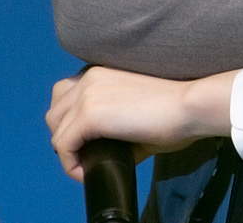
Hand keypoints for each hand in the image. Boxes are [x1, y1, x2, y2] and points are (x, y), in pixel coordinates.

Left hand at [46, 66, 235, 181]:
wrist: (187, 107)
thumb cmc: (171, 112)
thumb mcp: (132, 112)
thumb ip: (108, 124)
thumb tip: (94, 152)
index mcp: (101, 72)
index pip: (65, 95)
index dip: (71, 123)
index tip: (88, 144)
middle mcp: (90, 77)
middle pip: (54, 113)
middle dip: (66, 137)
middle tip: (86, 155)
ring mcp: (88, 94)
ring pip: (56, 130)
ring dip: (68, 152)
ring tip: (87, 165)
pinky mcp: (89, 114)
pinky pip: (63, 146)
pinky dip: (71, 165)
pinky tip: (88, 171)